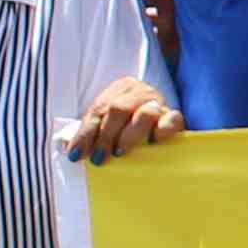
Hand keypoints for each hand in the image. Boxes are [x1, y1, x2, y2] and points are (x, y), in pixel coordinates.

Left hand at [67, 75, 182, 162]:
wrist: (160, 132)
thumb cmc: (128, 130)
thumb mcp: (107, 127)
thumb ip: (91, 135)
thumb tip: (72, 153)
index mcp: (121, 88)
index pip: (99, 110)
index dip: (85, 134)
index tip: (76, 155)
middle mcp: (141, 91)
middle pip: (118, 109)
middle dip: (105, 136)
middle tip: (99, 159)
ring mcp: (159, 102)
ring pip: (144, 114)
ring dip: (129, 136)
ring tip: (120, 153)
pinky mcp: (176, 117)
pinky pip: (172, 120)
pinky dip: (162, 131)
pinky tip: (153, 143)